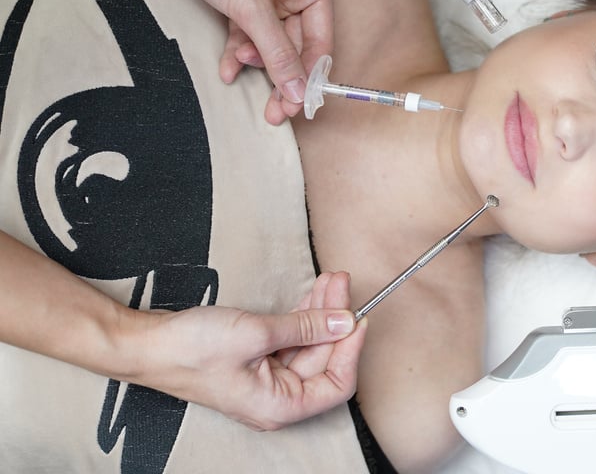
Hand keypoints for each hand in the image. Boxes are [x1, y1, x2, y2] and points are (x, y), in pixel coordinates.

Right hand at [137, 271, 365, 430]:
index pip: (337, 384)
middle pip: (325, 360)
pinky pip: (291, 339)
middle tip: (340, 284)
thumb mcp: (256, 333)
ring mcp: (267, 378)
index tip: (358, 316)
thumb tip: (344, 320)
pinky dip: (303, 316)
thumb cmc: (190, 349)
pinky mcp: (257, 358)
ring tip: (329, 281)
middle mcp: (277, 397)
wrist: (145, 343)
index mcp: (280, 405)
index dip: (352, 350)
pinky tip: (313, 294)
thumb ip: (306, 327)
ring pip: (310, 345)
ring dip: (321, 312)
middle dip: (336, 319)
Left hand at [147, 0, 333, 123]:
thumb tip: (299, 91)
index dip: (310, 76)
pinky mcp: (244, 6)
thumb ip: (277, 53)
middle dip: (282, 77)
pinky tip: (227, 68)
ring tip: (237, 70)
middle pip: (297, 49)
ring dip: (256, 64)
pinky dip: (237, 54)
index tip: (299, 104)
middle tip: (275, 110)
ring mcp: (270, 1)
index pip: (320, 41)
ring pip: (271, 48)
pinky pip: (249, 40)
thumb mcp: (251, 8)